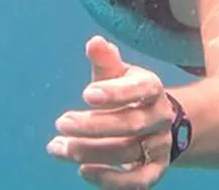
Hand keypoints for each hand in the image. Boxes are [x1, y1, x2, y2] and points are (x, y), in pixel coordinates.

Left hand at [47, 36, 176, 188]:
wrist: (156, 125)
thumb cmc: (127, 96)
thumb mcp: (117, 76)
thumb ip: (105, 62)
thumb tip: (95, 42)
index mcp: (152, 89)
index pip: (141, 89)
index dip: (115, 93)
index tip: (86, 95)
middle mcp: (161, 118)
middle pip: (131, 124)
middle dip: (94, 126)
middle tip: (61, 122)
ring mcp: (159, 146)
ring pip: (128, 152)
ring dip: (90, 151)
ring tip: (58, 147)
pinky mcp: (154, 171)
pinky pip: (138, 182)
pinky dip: (111, 180)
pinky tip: (83, 171)